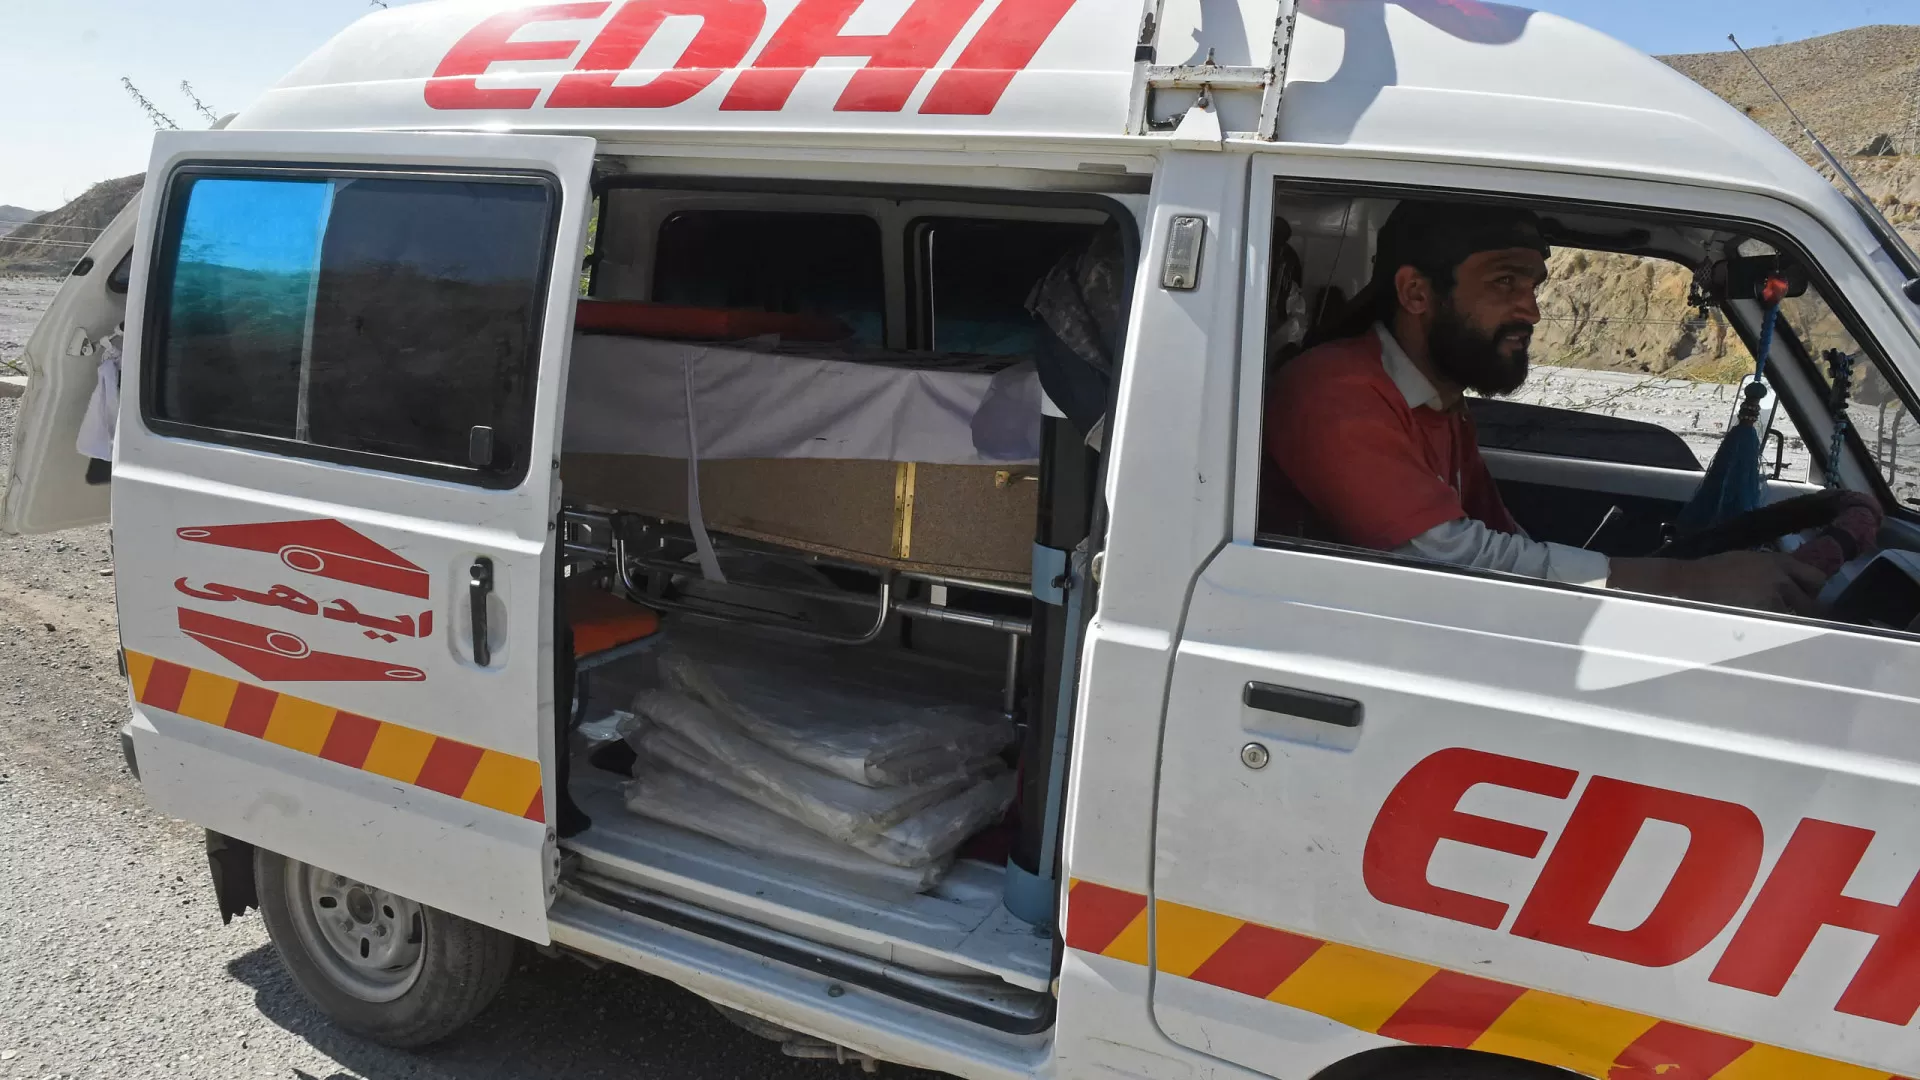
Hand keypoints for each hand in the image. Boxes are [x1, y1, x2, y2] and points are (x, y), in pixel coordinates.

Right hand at [1611, 552, 1830, 615]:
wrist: (1684, 585)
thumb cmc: (1708, 573)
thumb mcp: (1744, 561)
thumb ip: (1771, 571)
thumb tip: (1788, 585)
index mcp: (1777, 561)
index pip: (1816, 578)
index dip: (1813, 590)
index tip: (1808, 597)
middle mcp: (1781, 580)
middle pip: (1813, 601)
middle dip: (1806, 610)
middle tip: (1795, 618)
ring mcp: (1773, 602)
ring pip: (1797, 619)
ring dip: (1790, 623)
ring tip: (1777, 629)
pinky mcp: (1762, 620)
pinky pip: (1778, 630)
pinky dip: (1775, 634)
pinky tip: (1762, 634)